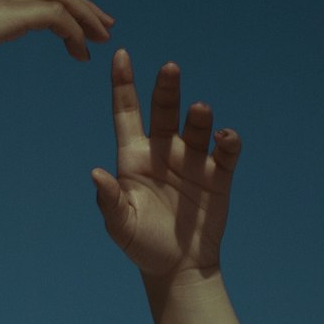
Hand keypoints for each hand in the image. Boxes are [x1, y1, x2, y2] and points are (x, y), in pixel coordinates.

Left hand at [91, 49, 241, 280]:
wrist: (177, 268)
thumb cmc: (142, 245)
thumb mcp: (120, 226)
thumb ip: (109, 200)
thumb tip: (95, 174)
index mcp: (135, 157)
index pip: (127, 112)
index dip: (123, 84)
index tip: (120, 54)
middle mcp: (164, 151)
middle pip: (165, 110)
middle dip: (167, 88)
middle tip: (170, 69)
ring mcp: (192, 160)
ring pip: (196, 126)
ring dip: (198, 115)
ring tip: (200, 110)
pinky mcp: (218, 175)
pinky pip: (225, 152)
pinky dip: (228, 141)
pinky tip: (225, 137)